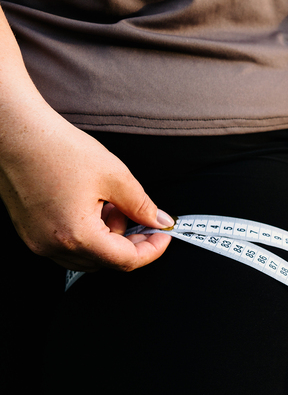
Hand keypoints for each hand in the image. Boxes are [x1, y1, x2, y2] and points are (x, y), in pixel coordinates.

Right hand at [0, 109, 172, 271]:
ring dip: (108, 236)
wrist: (17, 133)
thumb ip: (141, 205)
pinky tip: (93, 205)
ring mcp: (37, 240)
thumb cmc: (57, 149)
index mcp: (76, 236)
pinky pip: (67, 243)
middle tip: (142, 216)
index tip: (164, 235)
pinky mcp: (30, 231)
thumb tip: (158, 220)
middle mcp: (52, 245)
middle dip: (129, 241)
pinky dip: (88, 232)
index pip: (125, 260)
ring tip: (112, 203)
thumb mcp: (114, 176)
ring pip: (87, 254)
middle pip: (105, 261)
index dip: (151, 249)